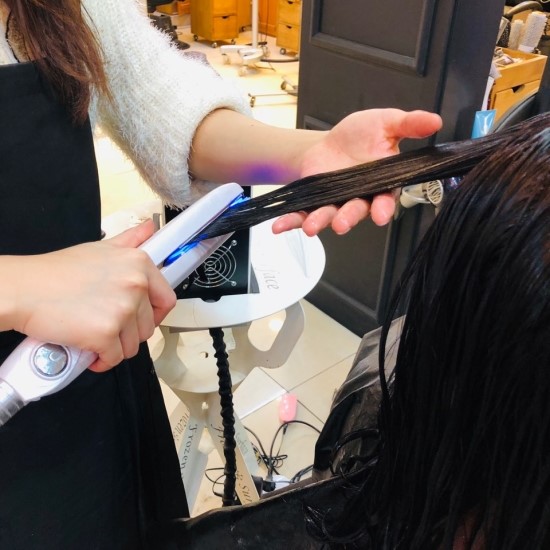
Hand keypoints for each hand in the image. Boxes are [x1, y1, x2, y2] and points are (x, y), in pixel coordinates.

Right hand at [12, 220, 175, 371]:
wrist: (24, 288)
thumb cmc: (57, 271)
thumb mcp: (100, 248)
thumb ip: (130, 241)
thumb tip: (150, 228)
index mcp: (139, 264)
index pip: (166, 300)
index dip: (153, 314)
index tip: (139, 319)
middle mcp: (136, 285)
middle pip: (148, 326)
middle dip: (129, 333)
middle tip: (108, 328)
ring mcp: (122, 310)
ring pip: (133, 345)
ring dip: (116, 347)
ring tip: (95, 337)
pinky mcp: (105, 333)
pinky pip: (114, 358)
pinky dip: (102, 361)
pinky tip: (89, 353)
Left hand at [272, 109, 442, 235]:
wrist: (331, 142)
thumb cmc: (361, 135)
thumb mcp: (385, 122)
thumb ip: (408, 124)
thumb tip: (436, 120)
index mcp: (381, 183)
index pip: (385, 199)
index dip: (383, 208)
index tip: (381, 214)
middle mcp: (359, 197)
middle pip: (356, 211)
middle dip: (349, 218)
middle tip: (342, 223)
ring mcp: (335, 202)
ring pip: (330, 216)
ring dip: (320, 222)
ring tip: (311, 228)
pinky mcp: (314, 203)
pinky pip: (302, 215)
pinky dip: (291, 222)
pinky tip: (279, 227)